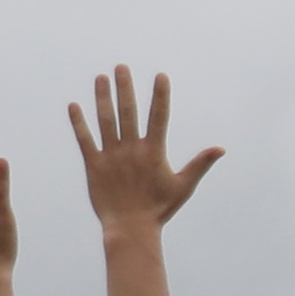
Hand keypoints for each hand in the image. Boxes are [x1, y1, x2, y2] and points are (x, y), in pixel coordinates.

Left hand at [69, 67, 224, 230]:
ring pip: (105, 121)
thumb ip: (200, 164)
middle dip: (125, 88)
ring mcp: (111, 157)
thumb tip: (220, 149)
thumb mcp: (184, 186)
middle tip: (121, 66)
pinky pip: (85, 140)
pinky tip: (74, 106)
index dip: (160, 96)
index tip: (160, 76)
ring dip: (102, 98)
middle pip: (128, 113)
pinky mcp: (94, 166)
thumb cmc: (159, 209)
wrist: (130, 228)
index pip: (159, 117)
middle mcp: (131, 150)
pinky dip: (78, 123)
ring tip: (100, 77)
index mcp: (154, 152)